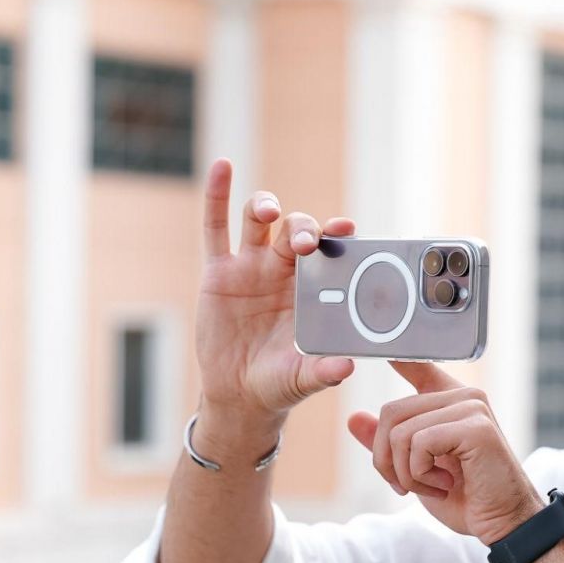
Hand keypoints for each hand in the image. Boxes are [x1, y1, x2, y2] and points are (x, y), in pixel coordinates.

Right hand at [196, 158, 357, 424]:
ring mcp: (251, 266)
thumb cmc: (280, 383)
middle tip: (304, 244)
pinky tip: (222, 167)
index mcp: (313, 287)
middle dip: (301, 229)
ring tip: (269, 209)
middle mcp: (285, 270)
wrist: (240, 395)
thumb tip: (347, 367)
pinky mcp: (219, 271)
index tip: (347, 228)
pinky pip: (216, 227)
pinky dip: (217, 195)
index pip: (330, 251)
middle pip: (295, 229)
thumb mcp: (303, 378)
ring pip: (259, 220)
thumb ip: (324, 371)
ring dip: (265, 205)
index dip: (338, 235)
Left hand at [346, 360, 545, 545]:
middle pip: (391, 412)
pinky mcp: (475, 428)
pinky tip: (444, 484)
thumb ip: (388, 444)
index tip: (385, 351)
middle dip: (385, 459)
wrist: (504, 523)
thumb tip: (354, 418)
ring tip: (432, 486)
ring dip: (405, 473)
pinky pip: (419, 444)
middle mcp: (463, 397)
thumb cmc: (466, 497)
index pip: (420, 365)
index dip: (398, 356)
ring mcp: (471, 408)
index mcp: (451, 402)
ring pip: (400, 432)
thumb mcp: (416, 470)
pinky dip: (420, 474)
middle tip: (407, 486)